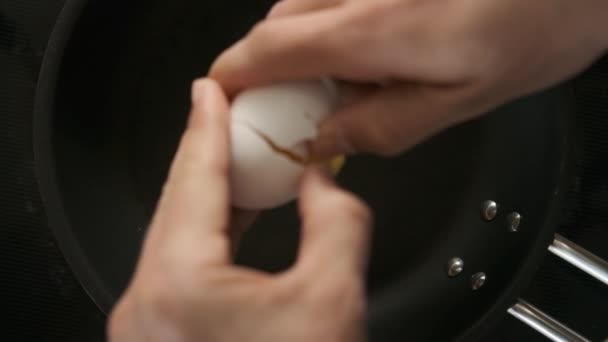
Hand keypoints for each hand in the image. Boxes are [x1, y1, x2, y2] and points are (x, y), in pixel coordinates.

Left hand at [107, 79, 371, 341]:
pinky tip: (230, 218)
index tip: (210, 93)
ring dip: (206, 195)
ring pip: (172, 237)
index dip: (208, 128)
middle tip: (224, 115)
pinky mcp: (159, 339)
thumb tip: (322, 186)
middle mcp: (146, 306)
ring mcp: (144, 327)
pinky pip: (175, 268)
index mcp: (178, 287)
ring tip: (233, 157)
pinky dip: (205, 235)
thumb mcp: (334, 302)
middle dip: (204, 154)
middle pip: (175, 206)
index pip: (195, 182)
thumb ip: (336, 225)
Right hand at [210, 0, 607, 156]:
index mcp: (375, 29)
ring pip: (305, 3)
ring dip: (304, 43)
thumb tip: (329, 140)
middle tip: (293, 105)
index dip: (233, 75)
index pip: (270, 49)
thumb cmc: (540, 23)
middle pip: (279, 23)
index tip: (221, 98)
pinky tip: (369, 40)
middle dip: (269, 66)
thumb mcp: (461, 103)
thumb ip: (383, 127)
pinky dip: (333, 20)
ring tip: (347, 78)